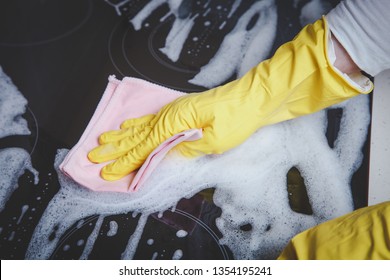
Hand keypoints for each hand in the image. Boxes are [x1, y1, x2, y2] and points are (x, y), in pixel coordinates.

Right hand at [88, 17, 370, 181]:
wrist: (253, 98)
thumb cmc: (237, 119)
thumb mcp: (214, 140)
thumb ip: (186, 148)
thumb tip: (164, 156)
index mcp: (175, 123)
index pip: (145, 147)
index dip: (126, 162)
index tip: (108, 172)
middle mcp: (169, 115)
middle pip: (137, 136)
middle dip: (115, 149)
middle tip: (93, 156)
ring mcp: (174, 111)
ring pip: (141, 126)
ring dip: (121, 136)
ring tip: (102, 140)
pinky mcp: (181, 110)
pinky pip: (152, 119)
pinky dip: (137, 124)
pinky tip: (129, 125)